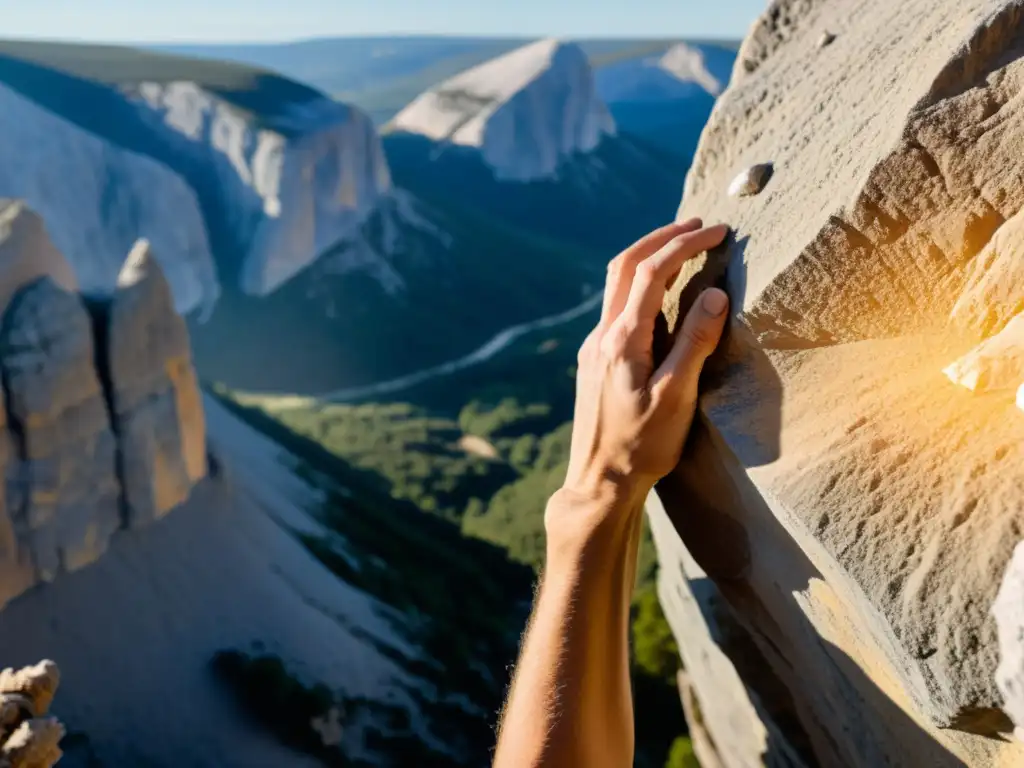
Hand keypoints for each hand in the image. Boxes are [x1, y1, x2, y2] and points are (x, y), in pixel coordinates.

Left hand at [547, 219, 729, 550]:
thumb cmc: (641, 447)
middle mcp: (601, 335)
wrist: (597, 482)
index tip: (717, 230)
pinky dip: (640, 285)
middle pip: (624, 265)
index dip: (685, 243)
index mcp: (622, 340)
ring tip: (683, 247)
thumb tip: (716, 294)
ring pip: (616, 284)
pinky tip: (662, 294)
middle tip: (698, 224)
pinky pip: (616, 306)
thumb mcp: (676, 398)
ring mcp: (593, 346)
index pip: (652, 271)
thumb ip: (695, 344)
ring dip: (648, 258)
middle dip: (661, 237)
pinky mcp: (594, 359)